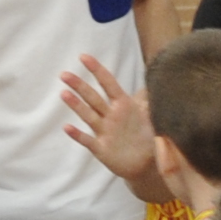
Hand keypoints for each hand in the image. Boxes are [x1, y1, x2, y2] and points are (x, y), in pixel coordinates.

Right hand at [59, 54, 156, 179]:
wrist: (146, 162)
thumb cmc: (147, 134)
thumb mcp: (151, 114)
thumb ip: (150, 96)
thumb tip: (156, 75)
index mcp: (123, 105)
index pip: (108, 84)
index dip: (97, 70)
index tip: (83, 57)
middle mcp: (110, 116)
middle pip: (93, 98)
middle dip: (80, 86)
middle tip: (64, 74)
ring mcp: (104, 131)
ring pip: (88, 115)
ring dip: (76, 105)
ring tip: (64, 94)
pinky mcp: (101, 148)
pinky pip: (87, 140)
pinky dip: (77, 135)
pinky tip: (67, 127)